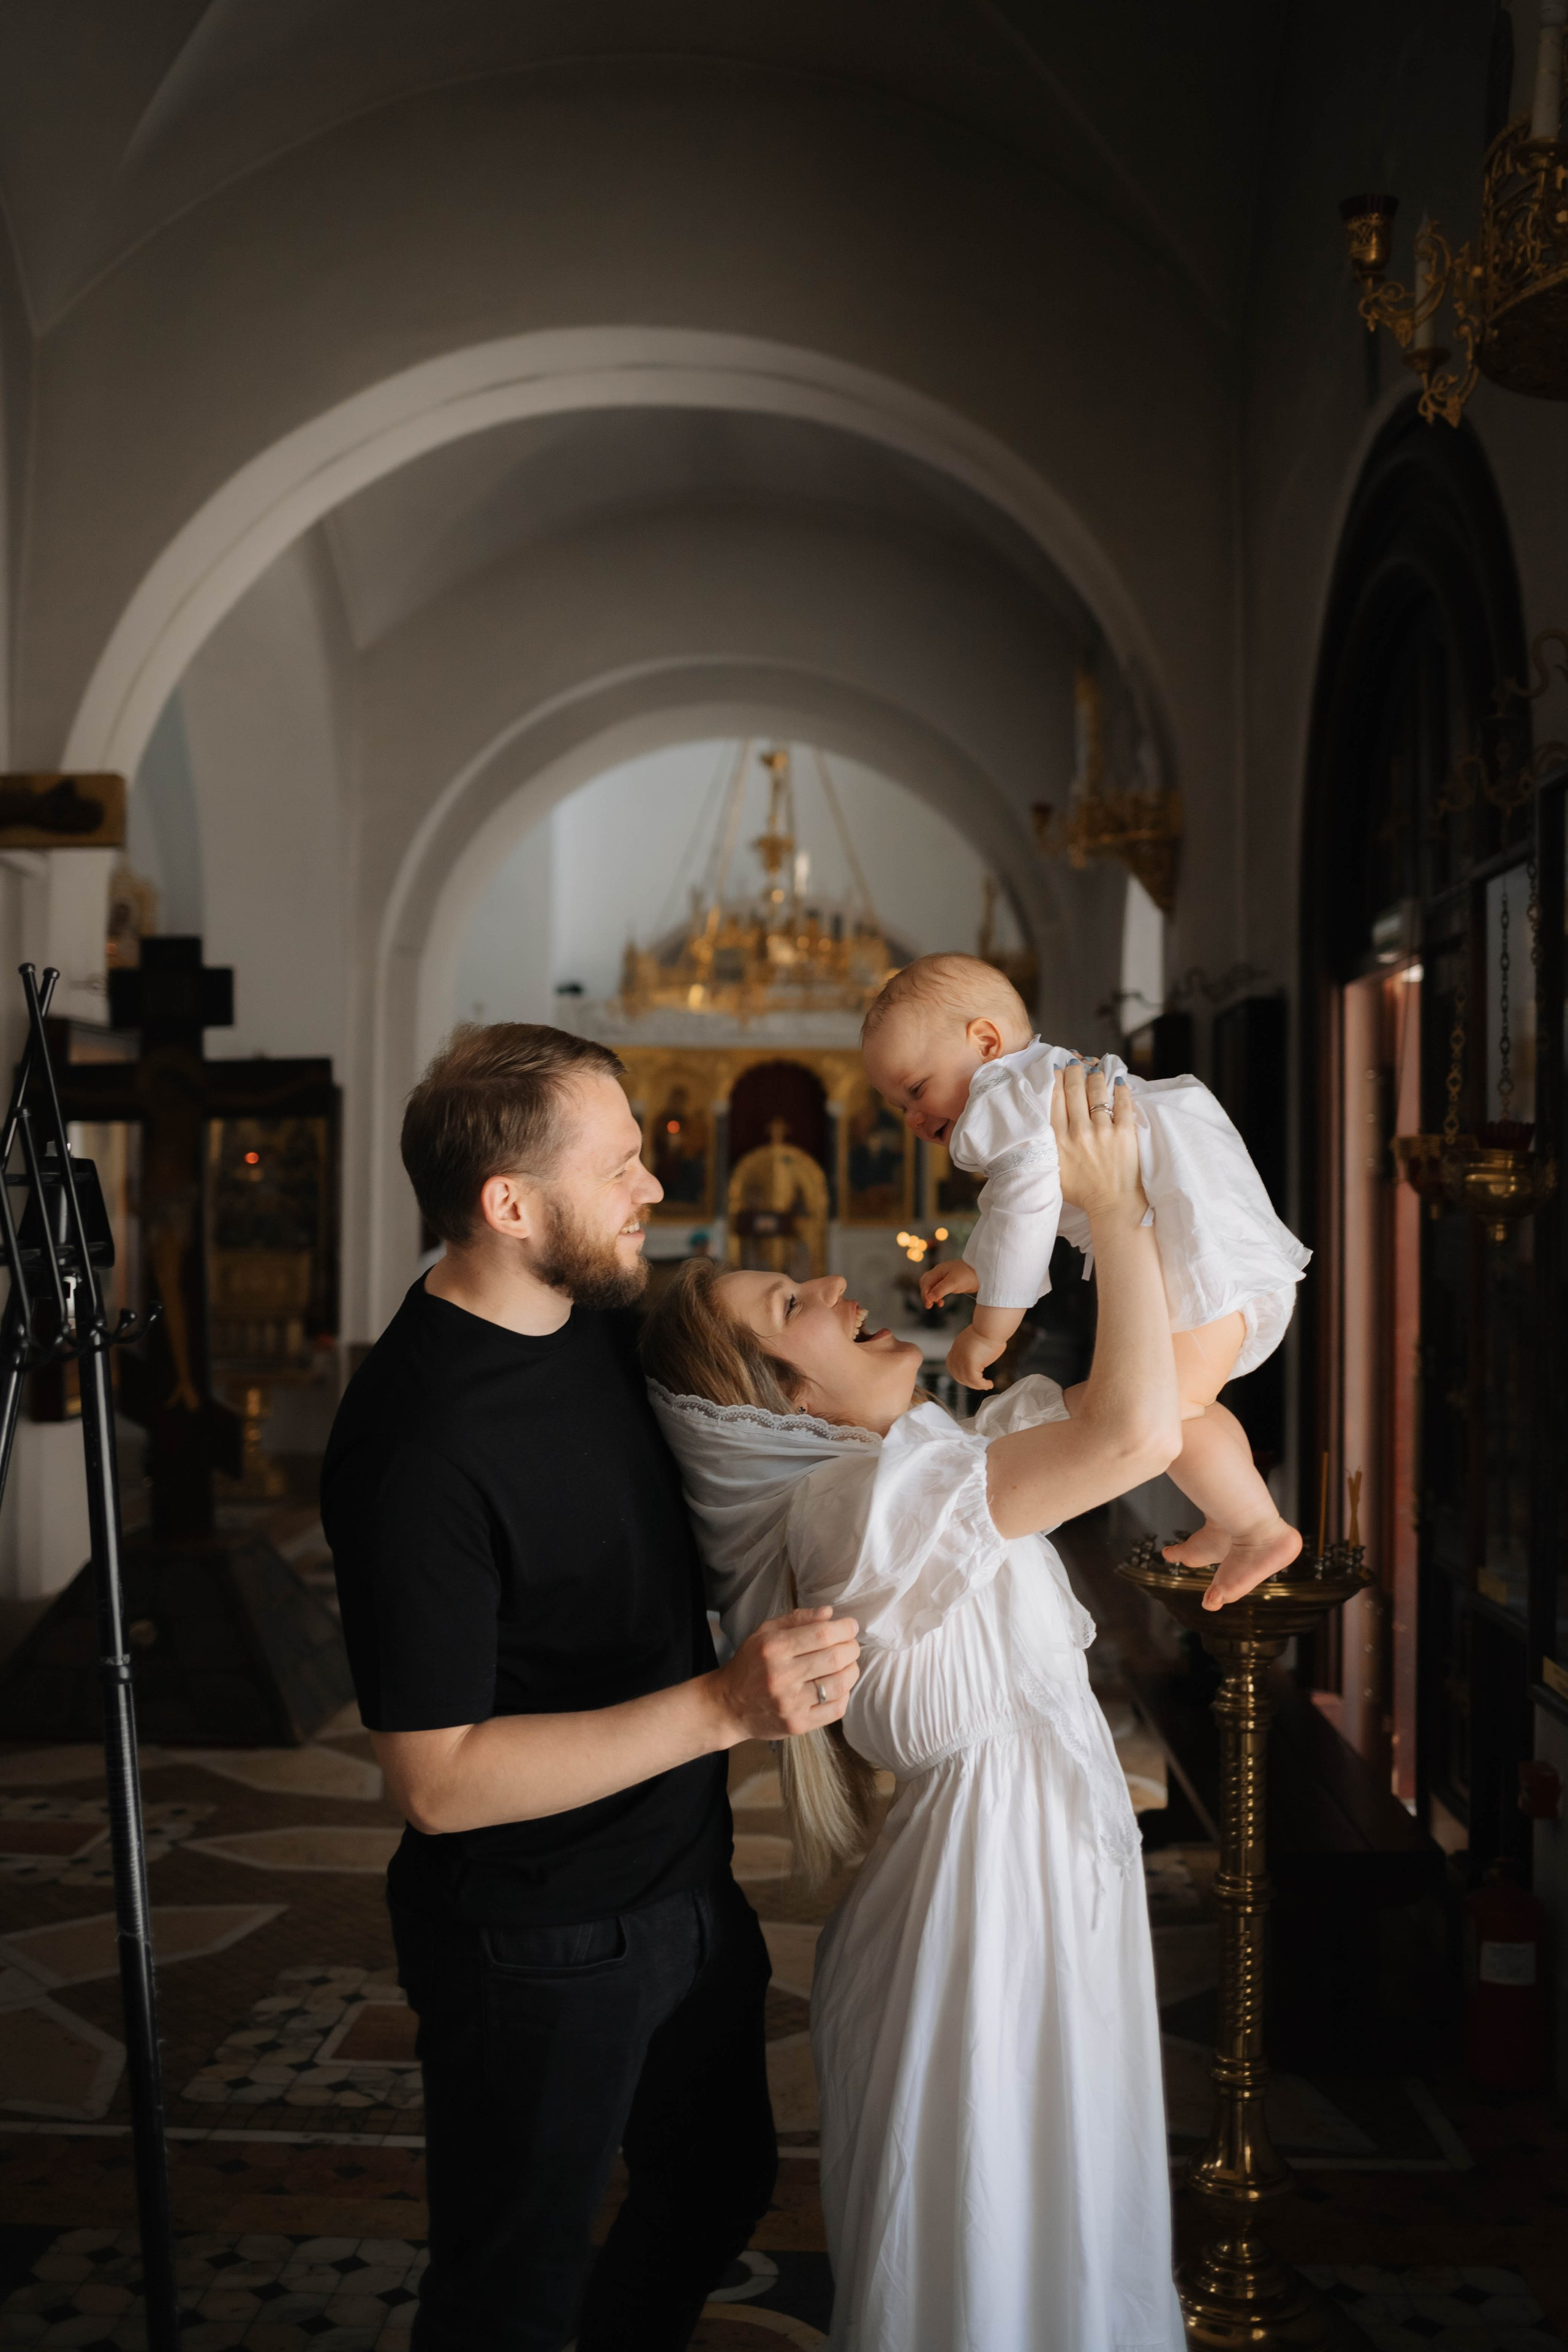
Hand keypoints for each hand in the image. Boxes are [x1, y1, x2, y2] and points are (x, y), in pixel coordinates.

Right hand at [712, 1606, 860, 1739]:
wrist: (728, 1706)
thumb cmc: (749, 1664)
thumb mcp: (765, 1633)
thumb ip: (797, 1620)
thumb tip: (830, 1613)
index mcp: (774, 1648)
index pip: (822, 1634)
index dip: (844, 1628)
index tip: (850, 1626)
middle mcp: (782, 1675)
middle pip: (835, 1658)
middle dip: (852, 1648)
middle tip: (851, 1646)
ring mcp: (791, 1703)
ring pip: (840, 1684)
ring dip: (851, 1670)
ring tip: (847, 1665)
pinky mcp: (798, 1725)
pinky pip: (836, 1709)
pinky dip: (844, 1694)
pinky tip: (837, 1687)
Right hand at [920, 1259, 978, 1308]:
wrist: (982, 1272)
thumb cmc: (968, 1275)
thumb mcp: (954, 1283)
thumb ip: (940, 1289)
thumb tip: (929, 1297)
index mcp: (938, 1270)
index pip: (925, 1282)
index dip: (925, 1294)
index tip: (929, 1304)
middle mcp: (939, 1273)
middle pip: (926, 1284)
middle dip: (926, 1295)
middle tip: (929, 1305)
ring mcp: (944, 1277)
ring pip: (932, 1287)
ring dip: (932, 1296)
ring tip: (937, 1304)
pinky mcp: (950, 1282)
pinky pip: (939, 1289)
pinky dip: (938, 1296)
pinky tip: (942, 1302)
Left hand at [947, 1323, 1004, 1391]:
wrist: (991, 1326)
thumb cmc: (990, 1330)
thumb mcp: (976, 1340)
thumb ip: (974, 1349)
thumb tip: (982, 1355)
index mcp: (957, 1347)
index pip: (952, 1365)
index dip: (960, 1374)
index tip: (970, 1377)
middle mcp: (957, 1354)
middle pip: (957, 1375)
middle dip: (968, 1381)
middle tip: (980, 1384)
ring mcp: (962, 1360)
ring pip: (966, 1380)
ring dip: (977, 1385)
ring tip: (987, 1385)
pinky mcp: (970, 1365)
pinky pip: (975, 1381)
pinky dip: (982, 1385)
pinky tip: (989, 1384)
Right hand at [1050, 1060, 1144, 1223]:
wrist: (1114, 1205)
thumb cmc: (1083, 1193)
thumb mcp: (1054, 1172)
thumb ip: (1048, 1148)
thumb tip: (1042, 1126)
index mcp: (1059, 1141)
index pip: (1055, 1100)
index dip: (1056, 1080)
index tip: (1057, 1070)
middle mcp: (1079, 1132)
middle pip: (1074, 1090)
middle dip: (1074, 1071)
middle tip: (1074, 1063)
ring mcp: (1103, 1131)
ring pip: (1097, 1092)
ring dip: (1095, 1077)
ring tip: (1095, 1071)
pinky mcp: (1124, 1133)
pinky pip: (1123, 1103)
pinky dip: (1120, 1089)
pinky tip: (1118, 1081)